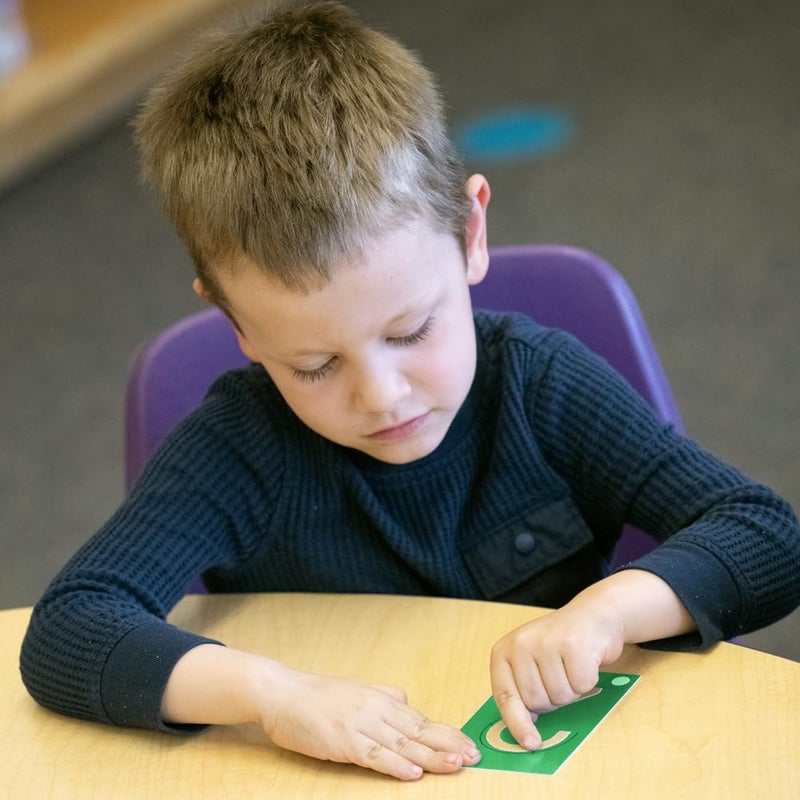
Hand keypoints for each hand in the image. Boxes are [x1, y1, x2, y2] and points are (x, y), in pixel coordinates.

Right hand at [260, 669, 480, 779]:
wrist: (282, 692)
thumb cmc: (317, 695)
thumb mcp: (357, 690)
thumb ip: (384, 696)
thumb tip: (407, 702)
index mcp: (381, 699)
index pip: (422, 719)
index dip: (447, 732)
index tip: (469, 744)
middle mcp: (376, 709)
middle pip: (419, 730)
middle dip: (449, 745)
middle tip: (474, 757)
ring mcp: (360, 724)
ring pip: (403, 743)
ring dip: (431, 756)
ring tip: (455, 765)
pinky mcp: (343, 740)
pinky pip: (373, 754)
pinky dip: (395, 764)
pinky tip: (412, 772)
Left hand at [489, 570, 695, 749]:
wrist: (593, 616)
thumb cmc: (559, 647)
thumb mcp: (531, 663)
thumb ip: (522, 690)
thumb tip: (524, 733)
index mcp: (504, 651)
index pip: (505, 696)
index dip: (517, 723)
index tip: (530, 743)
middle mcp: (521, 644)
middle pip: (536, 702)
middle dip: (553, 699)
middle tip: (560, 675)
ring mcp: (546, 643)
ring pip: (560, 697)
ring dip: (572, 690)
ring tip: (571, 665)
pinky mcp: (573, 645)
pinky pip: (581, 686)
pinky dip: (588, 681)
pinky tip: (586, 660)